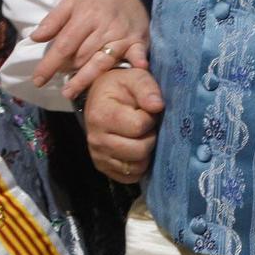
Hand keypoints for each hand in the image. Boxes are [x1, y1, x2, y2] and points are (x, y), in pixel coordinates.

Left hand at [30, 0, 150, 98]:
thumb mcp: (72, 0)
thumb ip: (54, 20)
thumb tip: (35, 38)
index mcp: (86, 15)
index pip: (64, 45)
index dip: (50, 64)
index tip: (38, 80)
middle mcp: (104, 27)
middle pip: (82, 57)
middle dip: (67, 70)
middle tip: (58, 80)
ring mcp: (122, 35)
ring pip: (102, 61)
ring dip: (86, 78)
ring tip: (70, 91)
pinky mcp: (138, 41)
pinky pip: (137, 53)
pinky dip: (138, 60)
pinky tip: (138, 68)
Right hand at [83, 67, 163, 184]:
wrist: (100, 97)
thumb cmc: (120, 87)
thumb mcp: (134, 77)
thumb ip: (146, 88)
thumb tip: (157, 106)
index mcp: (101, 115)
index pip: (139, 126)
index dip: (149, 118)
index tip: (146, 110)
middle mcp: (96, 138)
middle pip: (139, 150)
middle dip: (150, 138)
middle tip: (147, 126)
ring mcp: (98, 155)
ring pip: (136, 166)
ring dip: (146, 152)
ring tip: (140, 136)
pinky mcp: (103, 167)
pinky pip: (130, 176)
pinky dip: (138, 165)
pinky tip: (136, 147)